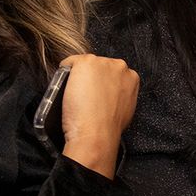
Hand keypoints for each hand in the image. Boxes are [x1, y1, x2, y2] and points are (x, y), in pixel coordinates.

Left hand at [58, 53, 137, 176]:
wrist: (96, 133)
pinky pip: (69, 63)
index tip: (97, 93)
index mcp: (132, 77)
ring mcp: (101, 63)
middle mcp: (119, 66)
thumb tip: (109, 95)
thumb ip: (120, 95)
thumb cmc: (109, 127)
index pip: (113, 73)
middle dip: (93, 78)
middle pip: (100, 66)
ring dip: (79, 76)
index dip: (103, 84)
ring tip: (77, 95)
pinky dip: (64, 73)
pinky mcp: (85, 63)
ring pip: (85, 65)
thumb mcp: (125, 109)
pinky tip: (68, 89)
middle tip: (87, 96)